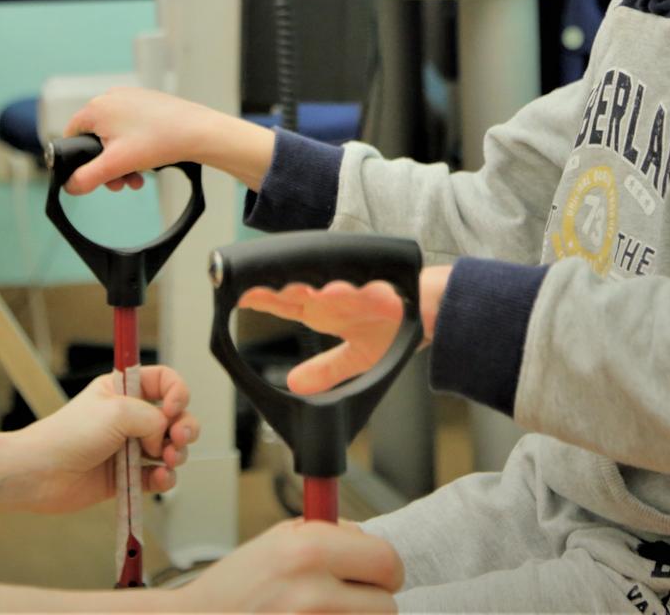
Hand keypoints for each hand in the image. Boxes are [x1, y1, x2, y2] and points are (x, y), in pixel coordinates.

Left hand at [1, 366, 196, 514]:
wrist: (41, 473)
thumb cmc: (69, 435)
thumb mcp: (115, 411)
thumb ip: (151, 417)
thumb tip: (164, 435)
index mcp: (123, 390)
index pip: (164, 381)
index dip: (176, 392)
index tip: (172, 408)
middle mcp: (129, 416)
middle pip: (175, 417)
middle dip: (184, 427)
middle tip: (179, 438)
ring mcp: (130, 447)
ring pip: (170, 448)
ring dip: (177, 454)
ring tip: (168, 461)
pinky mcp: (128, 475)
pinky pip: (158, 476)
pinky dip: (165, 478)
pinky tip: (160, 478)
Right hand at [63, 87, 265, 191]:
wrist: (198, 131)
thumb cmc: (158, 141)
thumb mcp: (115, 166)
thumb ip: (86, 178)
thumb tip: (69, 186)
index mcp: (96, 108)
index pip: (71, 135)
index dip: (79, 160)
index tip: (94, 177)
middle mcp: (110, 98)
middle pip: (95, 138)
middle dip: (106, 166)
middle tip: (120, 184)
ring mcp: (129, 98)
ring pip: (114, 136)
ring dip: (121, 162)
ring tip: (137, 179)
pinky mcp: (146, 102)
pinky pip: (130, 128)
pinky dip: (134, 147)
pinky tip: (148, 162)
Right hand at [172, 519, 403, 611]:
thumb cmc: (234, 587)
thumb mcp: (276, 540)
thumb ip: (326, 533)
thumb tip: (368, 538)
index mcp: (308, 551)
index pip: (388, 560)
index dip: (385, 567)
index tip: (375, 572)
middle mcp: (313, 593)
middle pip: (387, 604)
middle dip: (371, 600)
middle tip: (346, 596)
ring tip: (323, 613)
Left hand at [238, 266, 451, 393]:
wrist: (433, 317)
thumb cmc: (395, 329)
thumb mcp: (356, 359)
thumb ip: (325, 370)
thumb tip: (295, 385)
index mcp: (323, 309)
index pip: (283, 301)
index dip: (260, 298)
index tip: (235, 294)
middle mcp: (333, 296)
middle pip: (296, 287)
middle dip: (272, 287)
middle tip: (246, 288)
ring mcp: (353, 289)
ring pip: (322, 283)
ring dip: (306, 287)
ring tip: (286, 290)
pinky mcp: (378, 287)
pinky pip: (357, 285)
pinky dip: (345, 290)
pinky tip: (331, 294)